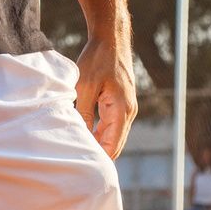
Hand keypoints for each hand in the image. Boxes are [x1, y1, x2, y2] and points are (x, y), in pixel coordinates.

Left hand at [74, 36, 137, 158]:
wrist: (111, 39)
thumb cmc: (97, 60)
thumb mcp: (84, 88)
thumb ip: (83, 114)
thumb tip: (81, 137)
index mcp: (122, 109)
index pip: (113, 144)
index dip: (100, 158)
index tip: (85, 170)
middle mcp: (129, 110)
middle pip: (116, 143)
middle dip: (101, 155)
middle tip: (81, 169)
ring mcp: (127, 106)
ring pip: (114, 135)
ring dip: (100, 145)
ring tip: (81, 156)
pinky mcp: (121, 102)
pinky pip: (112, 125)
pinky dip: (102, 134)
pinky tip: (87, 139)